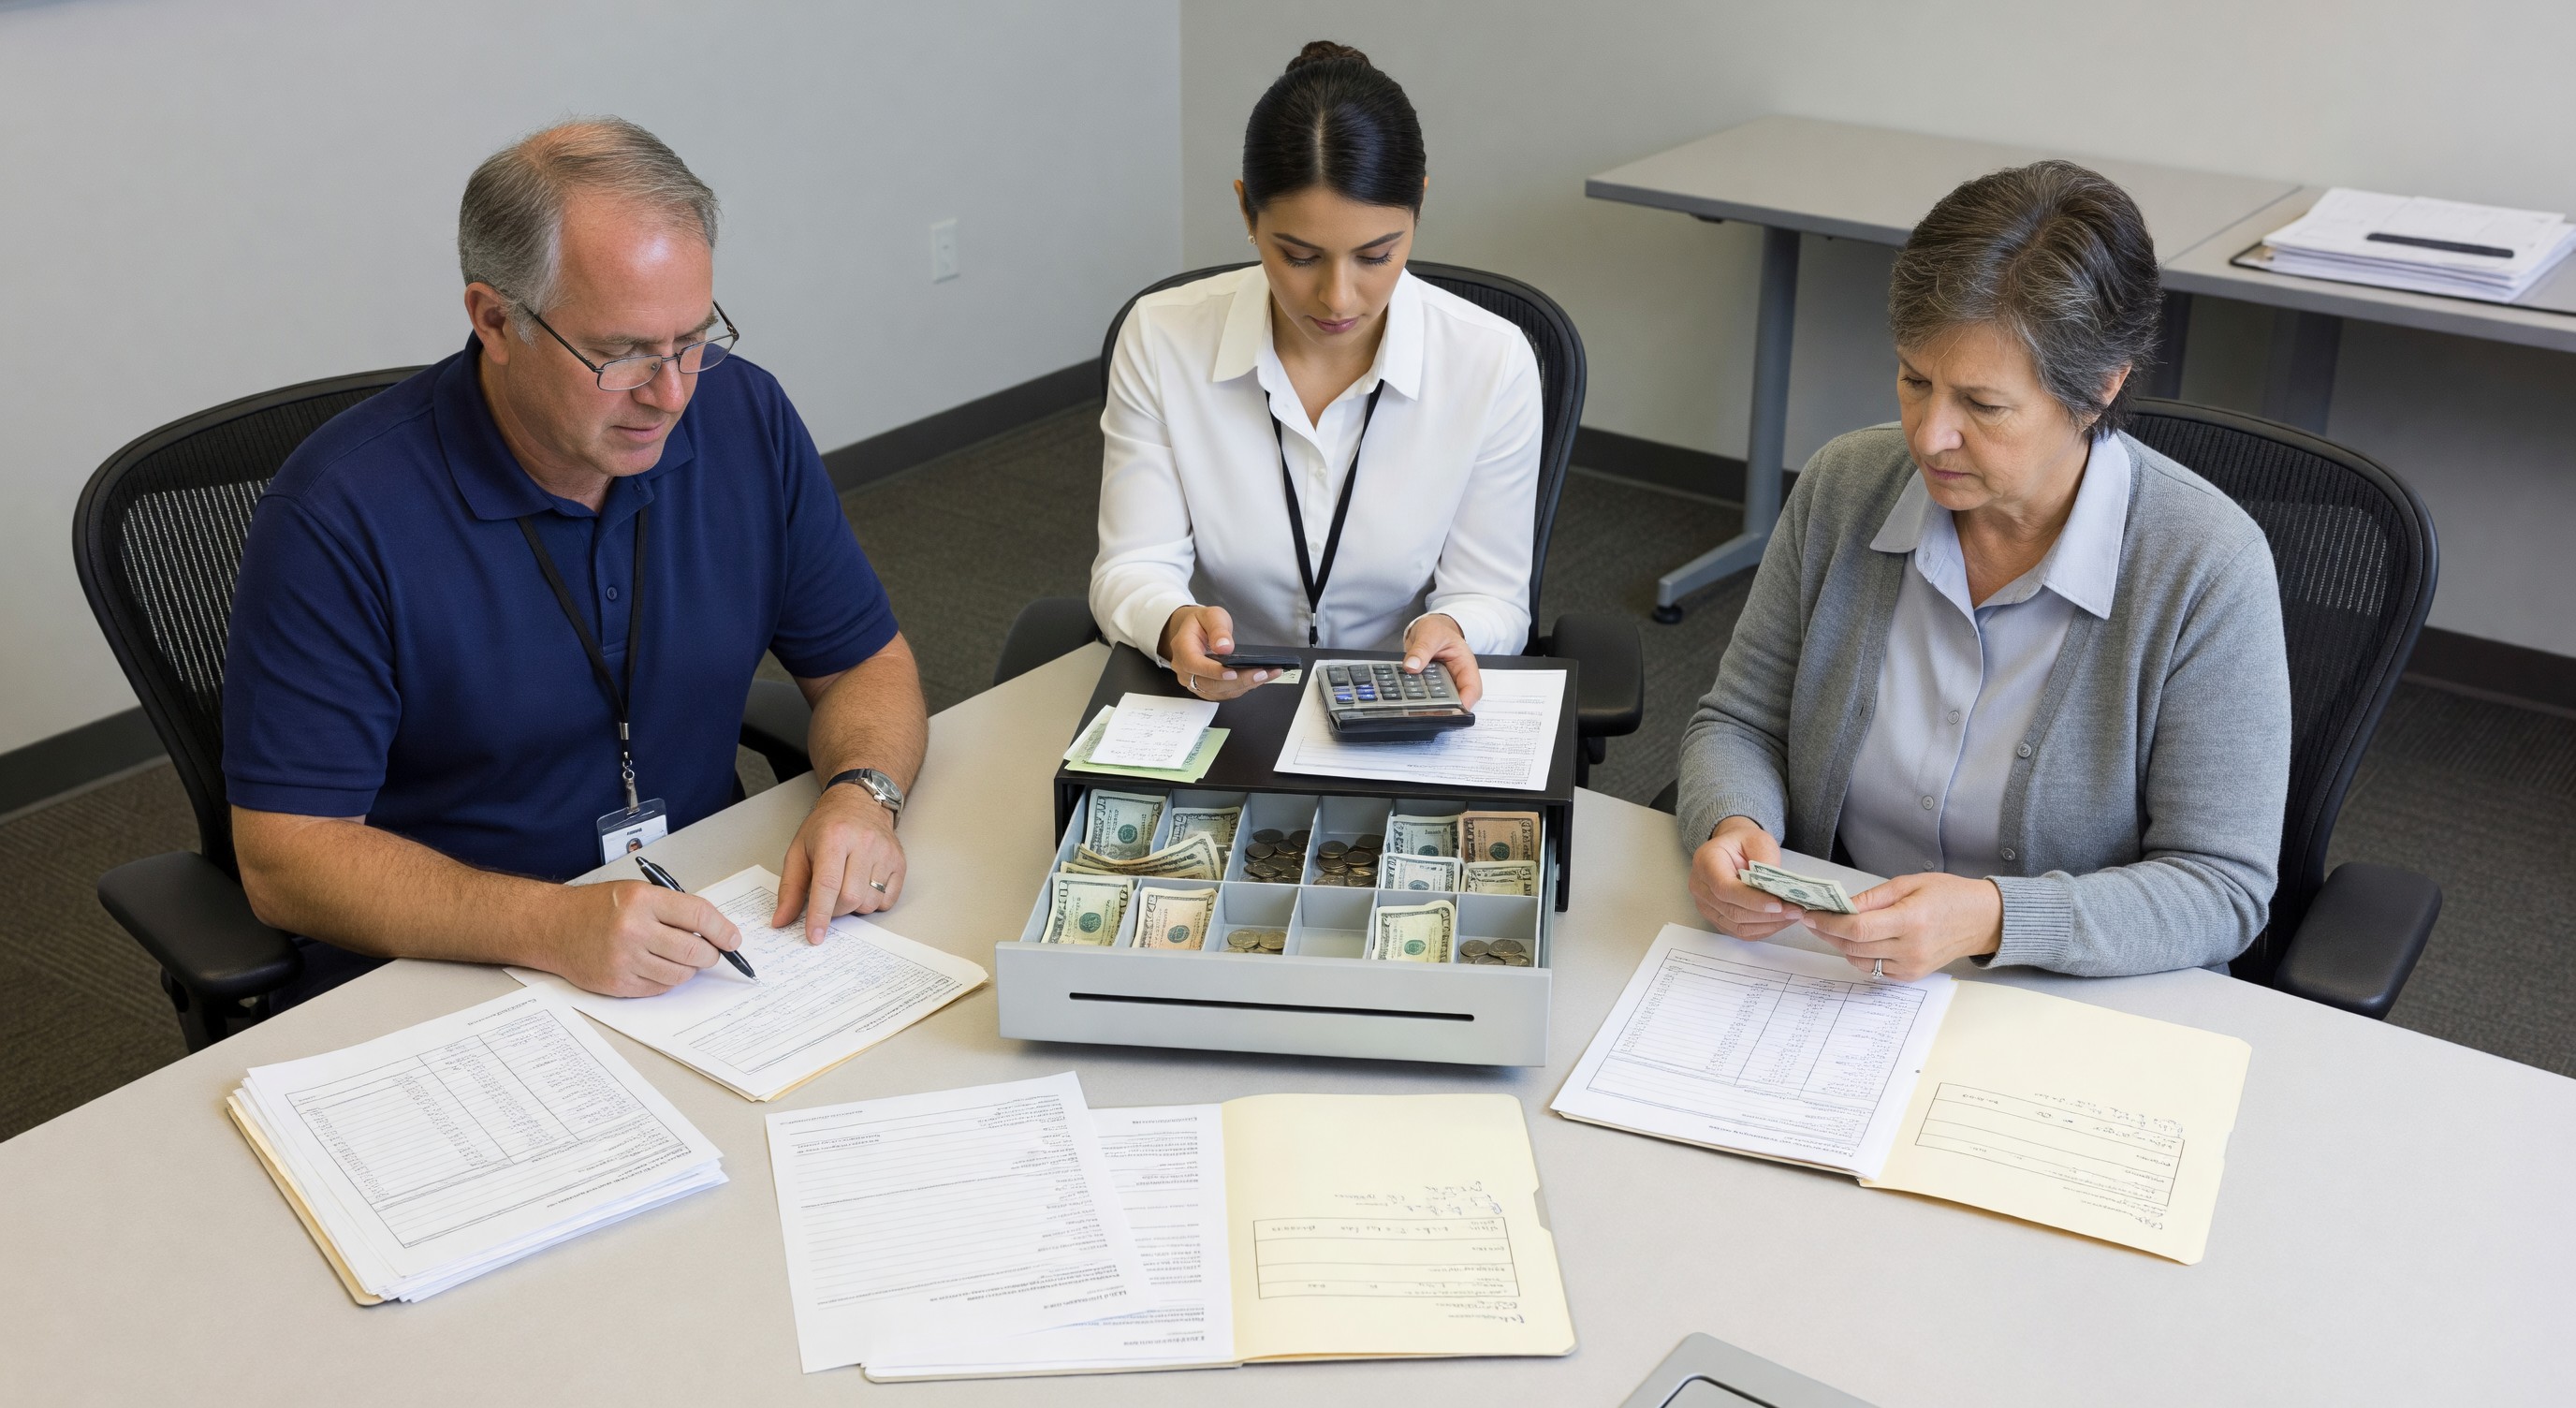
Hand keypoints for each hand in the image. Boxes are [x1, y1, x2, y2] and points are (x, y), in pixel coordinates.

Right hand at [549, 880, 740, 996]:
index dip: (723, 929)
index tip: (733, 939)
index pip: (698, 916)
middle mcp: (634, 930)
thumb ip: (673, 909)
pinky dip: (668, 980)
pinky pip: (660, 988)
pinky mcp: (617, 983)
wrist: (553, 926)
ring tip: (680, 957)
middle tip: (711, 952)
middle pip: (694, 951)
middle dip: (711, 954)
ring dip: (689, 969)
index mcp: (643, 901)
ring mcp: (625, 960)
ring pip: (680, 974)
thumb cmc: (597, 907)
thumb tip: (715, 931)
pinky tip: (658, 966)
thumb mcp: (637, 892)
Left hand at [774, 781, 907, 942]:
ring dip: (855, 906)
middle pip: (850, 898)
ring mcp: (885, 852)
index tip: (815, 936)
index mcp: (834, 838)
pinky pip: (888, 900)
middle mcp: (863, 843)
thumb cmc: (826, 828)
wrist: (858, 803)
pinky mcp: (900, 862)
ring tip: (847, 886)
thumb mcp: (798, 851)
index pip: (827, 884)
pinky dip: (874, 902)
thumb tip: (781, 921)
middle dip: (836, 910)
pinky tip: (865, 885)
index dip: (820, 914)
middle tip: (829, 899)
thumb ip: (789, 889)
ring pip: (870, 902)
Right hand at [1160, 604, 1276, 700]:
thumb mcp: (1211, 615)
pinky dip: (1242, 688)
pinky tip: (1259, 678)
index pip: (1194, 664)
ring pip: (1219, 691)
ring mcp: (1193, 681)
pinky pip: (1223, 693)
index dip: (1213, 671)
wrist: (1194, 631)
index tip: (1233, 672)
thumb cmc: (1202, 622)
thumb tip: (1225, 647)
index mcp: (1182, 648)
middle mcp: (1185, 669)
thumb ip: (1218, 629)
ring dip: (1244, 686)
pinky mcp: (1205, 689)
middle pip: (1209, 683)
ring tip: (1267, 674)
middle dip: (1238, 681)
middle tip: (1262, 673)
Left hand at [1401, 613, 1481, 708]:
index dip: (1466, 702)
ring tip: (1415, 712)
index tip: (1454, 711)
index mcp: (1465, 665)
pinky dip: (1418, 702)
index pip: (1472, 688)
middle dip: (1445, 710)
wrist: (1428, 628)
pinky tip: (1408, 705)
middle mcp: (1456, 678)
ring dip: (1430, 708)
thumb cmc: (1437, 629)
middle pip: (1457, 701)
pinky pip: (1426, 697)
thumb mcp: (1430, 633)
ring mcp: (1443, 685)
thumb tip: (1411, 667)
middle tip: (1428, 715)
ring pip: (1441, 702)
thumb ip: (1422, 649)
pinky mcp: (1430, 687)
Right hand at [1689, 816, 1801, 940]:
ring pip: (1737, 925)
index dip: (1752, 900)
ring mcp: (1706, 905)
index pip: (1725, 888)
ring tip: (1791, 916)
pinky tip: (1779, 921)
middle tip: (1795, 910)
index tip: (1778, 904)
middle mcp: (1700, 886)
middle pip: (1732, 910)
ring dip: (1767, 924)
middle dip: (1766, 914)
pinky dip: (1762, 930)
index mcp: (1706, 862)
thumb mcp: (1758, 840)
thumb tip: (1775, 890)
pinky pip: (1739, 931)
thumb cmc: (1744, 843)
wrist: (1732, 850)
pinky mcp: (1716, 918)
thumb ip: (1764, 861)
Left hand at [1801, 872, 2003, 980]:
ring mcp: (1912, 966)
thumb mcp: (1909, 884)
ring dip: (1843, 945)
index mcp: (1910, 920)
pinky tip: (1863, 940)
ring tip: (1838, 927)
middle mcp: (1911, 948)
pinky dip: (1863, 955)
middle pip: (1853, 946)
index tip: (1810, 914)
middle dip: (1828, 932)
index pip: (1857, 928)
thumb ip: (1873, 897)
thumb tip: (1840, 905)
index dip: (1828, 923)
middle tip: (1814, 919)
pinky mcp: (1912, 975)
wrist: (1982, 919)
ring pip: (1860, 961)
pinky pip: (1875, 969)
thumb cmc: (1948, 895)